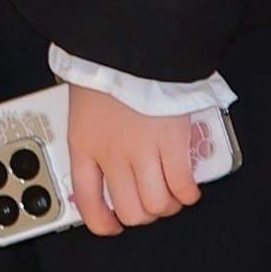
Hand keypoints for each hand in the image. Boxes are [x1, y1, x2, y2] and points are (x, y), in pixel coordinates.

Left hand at [66, 81, 213, 235]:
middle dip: (141, 215)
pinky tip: (188, 188)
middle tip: (148, 204)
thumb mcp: (82, 105)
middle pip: (130, 210)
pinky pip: (183, 186)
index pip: (87, 200)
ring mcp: (143, 152)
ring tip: (169, 195)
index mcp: (85, 144)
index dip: (101, 222)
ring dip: (167, 206)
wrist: (129, 45)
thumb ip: (90, 133)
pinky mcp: (173, 144)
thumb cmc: (105, 68)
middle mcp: (112, 155)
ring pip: (158, 204)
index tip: (111, 226)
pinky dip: (188, 193)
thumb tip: (97, 151)